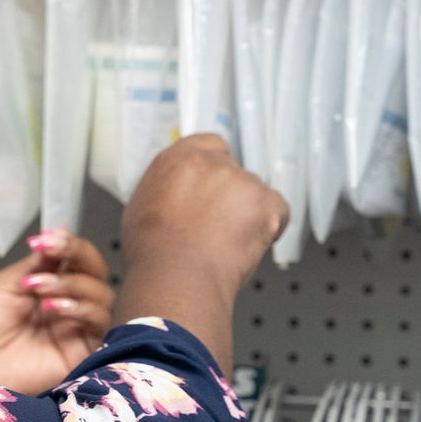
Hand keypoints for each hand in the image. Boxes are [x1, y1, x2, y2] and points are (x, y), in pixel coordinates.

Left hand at [0, 229, 115, 394]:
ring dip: (72, 284)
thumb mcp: (1, 287)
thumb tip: (57, 243)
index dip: (68, 244)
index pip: (74, 260)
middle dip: (77, 256)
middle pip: (96, 273)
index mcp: (45, 288)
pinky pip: (101, 325)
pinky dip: (82, 309)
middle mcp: (64, 307)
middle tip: (50, 254)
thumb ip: (35, 267)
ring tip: (38, 290)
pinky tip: (54, 308)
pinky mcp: (82, 355)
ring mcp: (74, 330)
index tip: (47, 239)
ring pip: (102, 295)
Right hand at [114, 135, 288, 367]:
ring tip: (225, 244)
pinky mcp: (267, 203)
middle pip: (233, 172)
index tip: (212, 187)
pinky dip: (269, 228)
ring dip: (247, 213)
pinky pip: (278, 211)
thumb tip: (175, 197)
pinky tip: (244, 245)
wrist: (176, 276)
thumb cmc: (153, 253)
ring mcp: (243, 181)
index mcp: (178, 159)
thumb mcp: (142, 207)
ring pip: (254, 194)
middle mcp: (212, 163)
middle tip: (216, 226)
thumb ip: (166, 189)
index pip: (209, 145)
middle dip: (229, 196)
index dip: (213, 168)